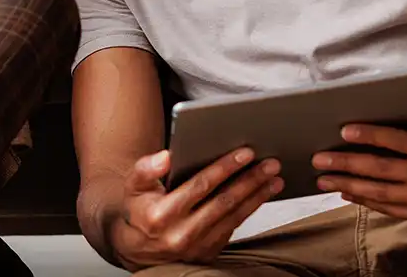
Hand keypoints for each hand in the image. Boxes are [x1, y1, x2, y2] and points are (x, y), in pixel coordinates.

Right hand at [108, 148, 283, 267]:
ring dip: (257, 196)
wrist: (138, 250)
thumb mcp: (132, 187)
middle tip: (271, 163)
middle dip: (250, 180)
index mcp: (161, 214)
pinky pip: (234, 227)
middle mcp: (181, 233)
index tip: (245, 152)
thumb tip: (166, 156)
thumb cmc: (139, 211)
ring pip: (234, 216)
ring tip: (274, 178)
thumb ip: (145, 169)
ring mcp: (197, 246)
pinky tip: (262, 194)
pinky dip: (250, 209)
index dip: (224, 168)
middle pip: (223, 201)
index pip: (199, 186)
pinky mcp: (209, 253)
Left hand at [313, 84, 406, 221]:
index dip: (371, 136)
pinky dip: (365, 201)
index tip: (343, 131)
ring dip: (348, 185)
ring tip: (323, 179)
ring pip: (382, 193)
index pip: (400, 141)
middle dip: (347, 164)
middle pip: (383, 170)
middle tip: (319, 159)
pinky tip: (344, 191)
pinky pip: (389, 208)